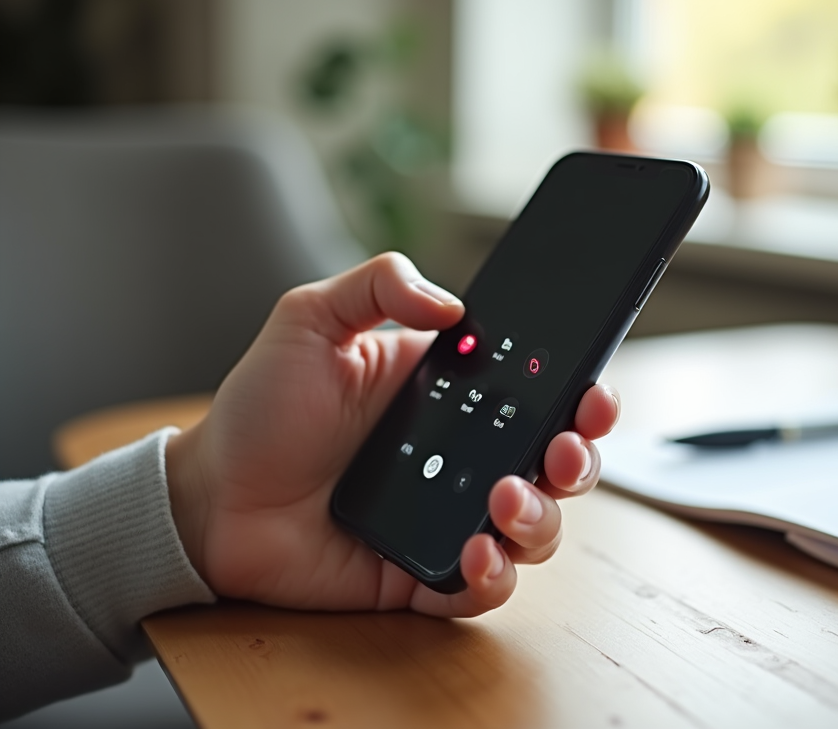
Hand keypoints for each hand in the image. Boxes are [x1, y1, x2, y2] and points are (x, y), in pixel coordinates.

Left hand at [165, 253, 618, 616]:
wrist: (211, 499)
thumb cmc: (262, 409)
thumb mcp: (311, 320)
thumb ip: (378, 286)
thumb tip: (452, 304)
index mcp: (451, 396)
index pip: (537, 394)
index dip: (579, 395)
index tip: (591, 392)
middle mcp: (462, 458)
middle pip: (556, 465)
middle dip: (579, 460)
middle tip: (562, 451)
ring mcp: (446, 517)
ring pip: (534, 528)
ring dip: (540, 518)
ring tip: (503, 502)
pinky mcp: (422, 572)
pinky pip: (482, 587)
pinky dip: (493, 577)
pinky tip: (472, 555)